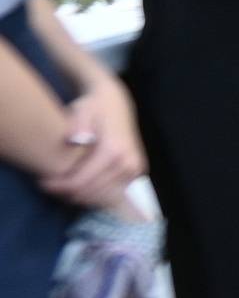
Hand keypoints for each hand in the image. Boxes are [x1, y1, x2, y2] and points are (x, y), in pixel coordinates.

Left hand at [42, 81, 144, 210]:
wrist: (116, 102)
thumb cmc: (94, 106)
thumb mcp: (82, 109)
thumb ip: (78, 124)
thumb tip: (75, 139)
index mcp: (114, 150)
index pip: (83, 180)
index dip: (60, 186)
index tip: (43, 182)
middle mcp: (127, 162)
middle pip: (92, 191)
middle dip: (68, 192)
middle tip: (49, 186)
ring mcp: (134, 168)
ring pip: (102, 194)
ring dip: (81, 194)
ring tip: (62, 186)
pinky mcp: (136, 171)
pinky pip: (113, 190)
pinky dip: (95, 192)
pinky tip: (80, 184)